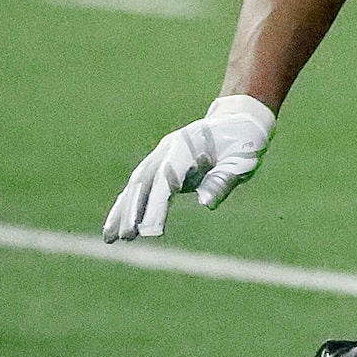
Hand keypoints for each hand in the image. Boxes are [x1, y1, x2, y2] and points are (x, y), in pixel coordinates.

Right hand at [102, 95, 276, 240]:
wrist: (241, 119)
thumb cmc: (246, 140)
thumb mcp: (243, 159)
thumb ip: (224, 179)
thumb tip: (205, 203)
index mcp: (188, 145)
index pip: (166, 178)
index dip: (156, 205)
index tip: (150, 231)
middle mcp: (169, 148)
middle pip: (145, 181)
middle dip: (133, 210)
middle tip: (125, 237)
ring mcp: (163, 155)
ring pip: (137, 185)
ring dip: (123, 210)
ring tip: (110, 238)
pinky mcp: (163, 165)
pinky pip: (142, 187)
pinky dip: (128, 206)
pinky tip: (116, 226)